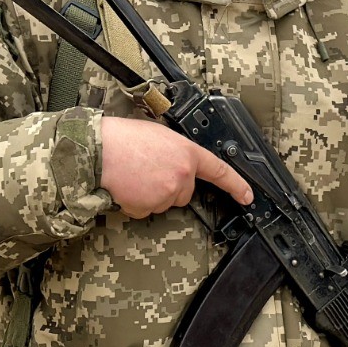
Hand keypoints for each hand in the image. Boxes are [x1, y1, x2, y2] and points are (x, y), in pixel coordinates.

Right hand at [99, 117, 252, 219]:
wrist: (99, 150)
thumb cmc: (123, 138)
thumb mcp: (160, 135)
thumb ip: (177, 151)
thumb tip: (177, 162)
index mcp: (188, 153)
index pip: (220, 171)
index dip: (237, 185)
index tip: (248, 196)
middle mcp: (182, 175)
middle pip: (185, 192)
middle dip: (170, 185)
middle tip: (148, 170)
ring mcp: (166, 193)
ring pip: (164, 202)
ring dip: (151, 194)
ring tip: (134, 174)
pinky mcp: (149, 207)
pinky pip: (145, 210)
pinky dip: (136, 203)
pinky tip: (127, 186)